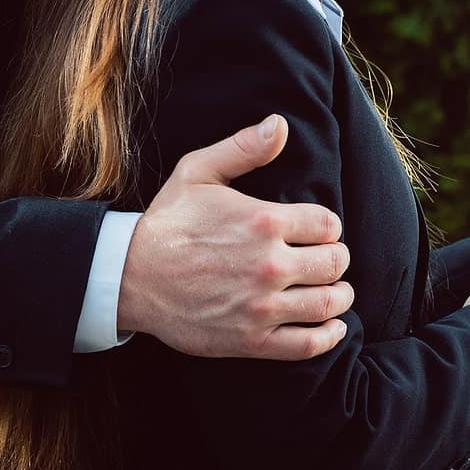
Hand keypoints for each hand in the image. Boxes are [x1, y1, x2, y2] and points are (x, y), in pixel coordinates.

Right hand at [117, 114, 352, 360]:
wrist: (129, 276)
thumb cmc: (167, 222)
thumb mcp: (198, 171)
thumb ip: (243, 147)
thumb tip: (281, 125)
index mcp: (264, 221)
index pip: (329, 225)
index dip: (329, 228)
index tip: (320, 233)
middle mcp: (270, 265)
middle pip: (335, 263)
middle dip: (337, 260)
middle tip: (330, 261)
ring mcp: (262, 306)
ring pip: (329, 303)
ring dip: (340, 296)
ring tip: (337, 291)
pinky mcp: (252, 340)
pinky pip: (308, 344)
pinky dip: (330, 336)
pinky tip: (333, 326)